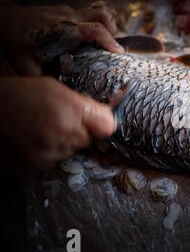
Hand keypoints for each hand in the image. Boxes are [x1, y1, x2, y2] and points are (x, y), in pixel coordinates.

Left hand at [0, 1, 124, 75]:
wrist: (4, 17)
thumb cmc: (14, 40)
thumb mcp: (26, 65)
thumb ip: (44, 79)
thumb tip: (61, 95)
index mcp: (61, 31)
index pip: (93, 28)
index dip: (109, 40)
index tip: (117, 52)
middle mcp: (67, 18)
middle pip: (100, 14)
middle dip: (112, 29)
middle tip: (113, 47)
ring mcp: (67, 11)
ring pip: (96, 11)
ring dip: (106, 25)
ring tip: (105, 42)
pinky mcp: (66, 10)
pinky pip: (87, 14)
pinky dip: (94, 25)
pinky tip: (89, 39)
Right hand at [0, 76, 114, 168]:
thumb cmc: (19, 94)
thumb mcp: (55, 88)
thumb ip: (84, 103)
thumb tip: (106, 113)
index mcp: (73, 108)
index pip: (107, 126)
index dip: (102, 124)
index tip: (98, 122)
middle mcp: (65, 130)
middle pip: (88, 140)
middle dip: (79, 132)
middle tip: (59, 121)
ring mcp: (52, 149)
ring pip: (71, 151)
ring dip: (63, 143)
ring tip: (43, 128)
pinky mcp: (39, 162)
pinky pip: (54, 160)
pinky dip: (48, 153)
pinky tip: (36, 139)